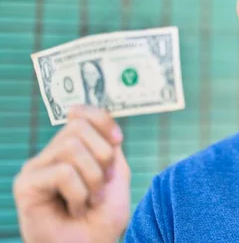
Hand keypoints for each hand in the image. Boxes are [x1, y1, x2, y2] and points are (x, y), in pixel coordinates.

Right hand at [13, 106, 130, 242]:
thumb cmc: (102, 218)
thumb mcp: (115, 175)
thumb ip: (109, 146)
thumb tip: (99, 120)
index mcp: (73, 149)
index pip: (81, 114)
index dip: (102, 119)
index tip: (118, 140)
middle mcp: (51, 155)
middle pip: (79, 127)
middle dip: (102, 156)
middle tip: (103, 186)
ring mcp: (36, 168)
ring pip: (71, 148)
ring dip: (92, 178)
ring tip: (90, 201)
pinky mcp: (26, 185)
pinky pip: (63, 172)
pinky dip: (79, 194)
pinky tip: (75, 209)